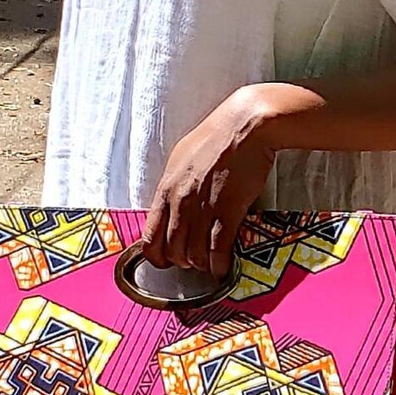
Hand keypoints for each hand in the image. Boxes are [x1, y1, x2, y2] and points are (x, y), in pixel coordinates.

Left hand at [140, 87, 275, 277]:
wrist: (246, 125)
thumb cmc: (216, 138)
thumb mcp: (181, 159)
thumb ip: (173, 187)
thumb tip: (170, 208)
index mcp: (166, 189)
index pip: (149, 237)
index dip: (157, 257)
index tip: (167, 261)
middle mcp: (180, 201)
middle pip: (172, 251)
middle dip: (182, 263)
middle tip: (194, 262)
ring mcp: (203, 207)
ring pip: (194, 254)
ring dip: (201, 265)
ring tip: (209, 265)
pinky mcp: (228, 210)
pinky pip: (217, 249)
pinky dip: (219, 265)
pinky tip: (222, 269)